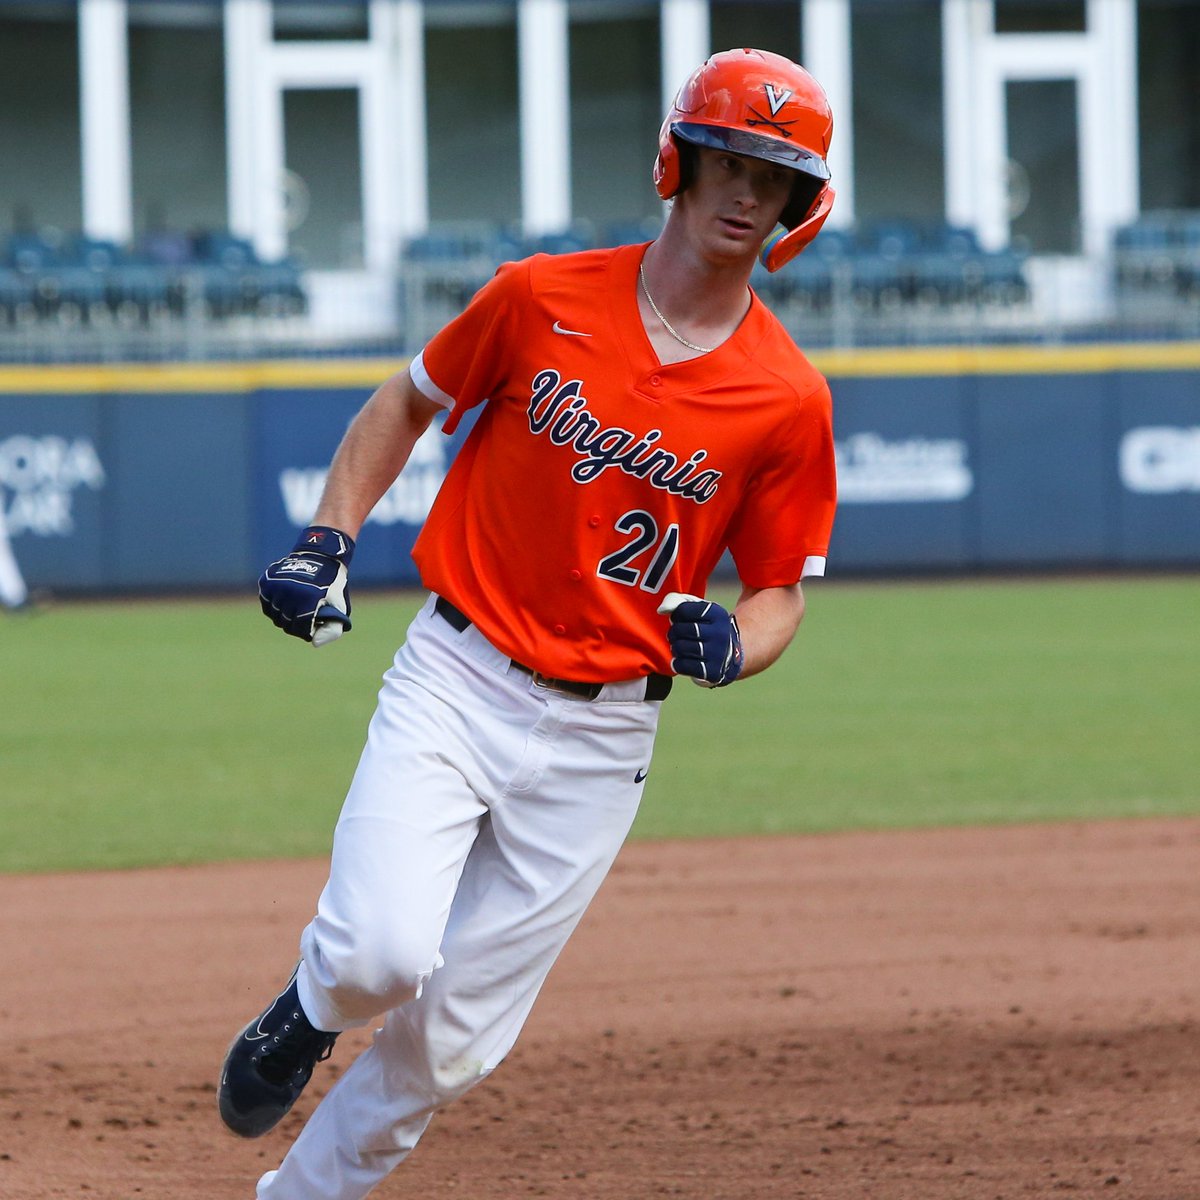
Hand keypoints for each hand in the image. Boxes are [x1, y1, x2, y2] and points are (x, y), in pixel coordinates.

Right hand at [259, 526, 354, 645]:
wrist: (320, 556)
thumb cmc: (332, 584)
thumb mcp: (339, 604)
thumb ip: (332, 627)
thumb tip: (314, 642)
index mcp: (309, 598)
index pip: (300, 627)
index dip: (305, 632)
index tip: (309, 629)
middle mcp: (290, 591)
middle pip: (286, 622)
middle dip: (294, 626)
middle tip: (301, 621)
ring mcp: (277, 585)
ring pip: (274, 614)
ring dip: (283, 616)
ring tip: (292, 611)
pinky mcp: (268, 580)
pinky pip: (266, 602)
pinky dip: (273, 606)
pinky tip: (283, 602)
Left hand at [657, 592, 743, 687]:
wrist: (734, 653)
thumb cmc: (709, 628)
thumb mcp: (701, 610)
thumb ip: (679, 602)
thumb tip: (661, 610)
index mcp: (717, 614)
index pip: (683, 610)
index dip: (676, 615)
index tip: (680, 619)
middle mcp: (720, 633)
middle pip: (681, 629)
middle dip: (674, 632)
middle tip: (678, 634)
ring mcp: (717, 654)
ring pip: (680, 647)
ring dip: (676, 647)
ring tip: (681, 646)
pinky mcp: (712, 671)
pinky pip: (683, 665)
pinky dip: (677, 663)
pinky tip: (682, 659)